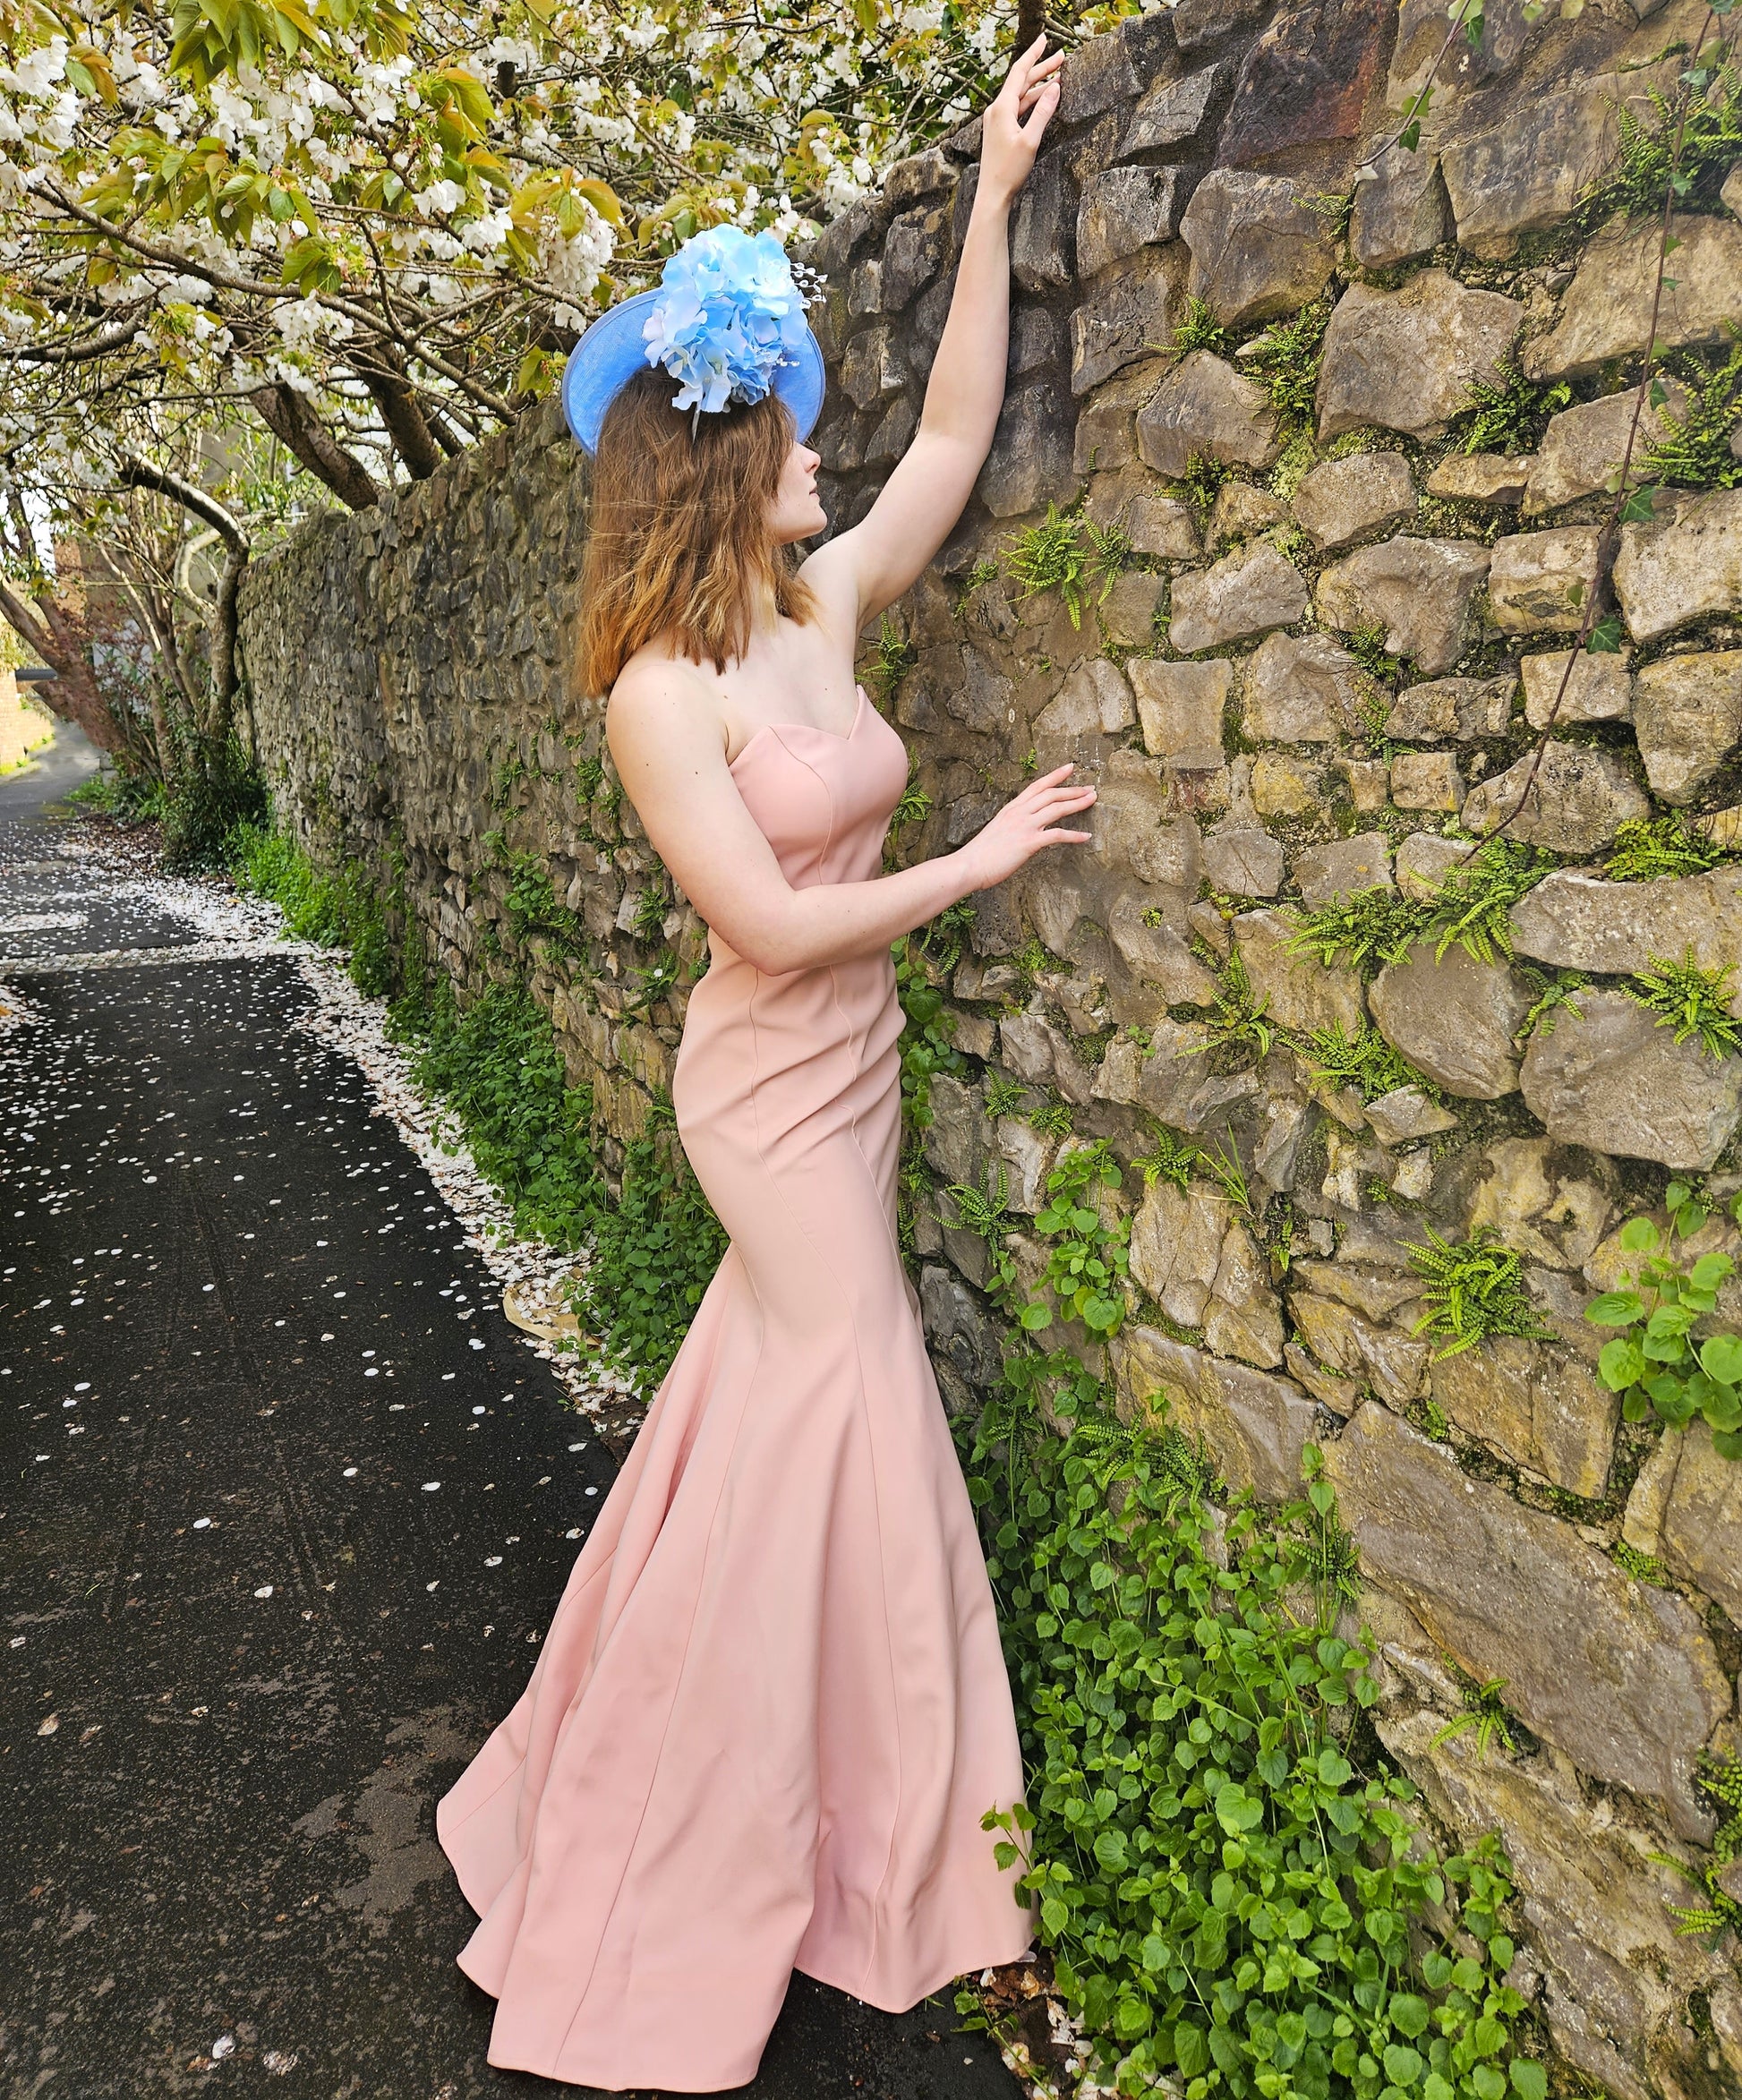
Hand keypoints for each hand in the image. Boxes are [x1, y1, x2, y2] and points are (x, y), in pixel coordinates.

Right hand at [957, 763, 1096, 890]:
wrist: (968, 866)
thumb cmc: (981, 853)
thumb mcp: (998, 830)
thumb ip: (1013, 825)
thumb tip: (1025, 828)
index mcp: (1011, 809)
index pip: (1037, 786)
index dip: (1055, 775)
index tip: (1070, 767)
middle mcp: (1019, 813)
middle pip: (1051, 794)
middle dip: (1073, 789)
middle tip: (1090, 788)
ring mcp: (1024, 826)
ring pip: (1057, 808)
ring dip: (1077, 803)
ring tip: (1092, 800)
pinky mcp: (1028, 843)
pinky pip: (1057, 835)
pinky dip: (1074, 835)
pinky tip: (1086, 836)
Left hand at [978, 36, 1063, 209]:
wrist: (992, 194)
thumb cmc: (1009, 171)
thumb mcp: (1031, 140)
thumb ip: (1043, 112)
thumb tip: (1055, 88)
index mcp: (1001, 108)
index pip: (1019, 72)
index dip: (1034, 54)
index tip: (1045, 39)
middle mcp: (997, 110)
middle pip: (1021, 81)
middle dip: (1041, 68)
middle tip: (1061, 56)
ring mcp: (998, 120)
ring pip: (1021, 95)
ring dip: (1039, 85)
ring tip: (1059, 76)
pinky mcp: (1000, 130)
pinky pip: (1018, 108)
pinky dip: (1032, 101)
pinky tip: (1044, 97)